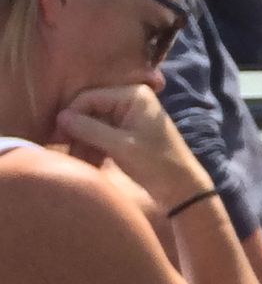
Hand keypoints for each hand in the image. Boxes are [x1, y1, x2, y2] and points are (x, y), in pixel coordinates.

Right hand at [55, 81, 208, 214]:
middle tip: (67, 153)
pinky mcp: (128, 132)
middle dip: (78, 132)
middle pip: (90, 110)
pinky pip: (102, 135)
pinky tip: (90, 164)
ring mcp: (129, 116)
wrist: (182, 188)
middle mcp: (130, 99)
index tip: (57, 138)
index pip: (90, 97)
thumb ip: (89, 129)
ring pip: (94, 125)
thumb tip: (60, 117)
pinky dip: (94, 148)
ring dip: (84, 143)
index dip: (71, 116)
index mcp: (132, 95)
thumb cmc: (156, 164)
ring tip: (80, 162)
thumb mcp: (120, 146)